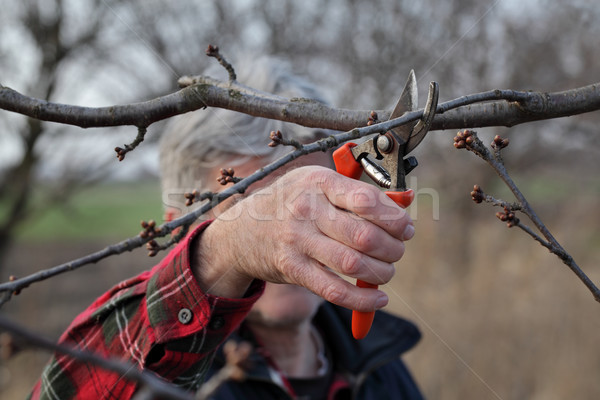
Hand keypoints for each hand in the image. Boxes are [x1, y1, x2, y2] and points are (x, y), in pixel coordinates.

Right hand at [193, 166, 414, 311]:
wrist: (241, 230)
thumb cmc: (290, 203)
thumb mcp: (317, 184)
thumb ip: (356, 192)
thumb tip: (403, 203)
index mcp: (318, 182)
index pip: (366, 200)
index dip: (395, 218)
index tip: (405, 227)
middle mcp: (306, 209)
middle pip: (364, 235)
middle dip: (392, 248)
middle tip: (397, 250)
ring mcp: (297, 241)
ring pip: (353, 264)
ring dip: (381, 273)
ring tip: (386, 271)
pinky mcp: (292, 269)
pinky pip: (334, 290)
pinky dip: (362, 300)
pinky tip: (377, 298)